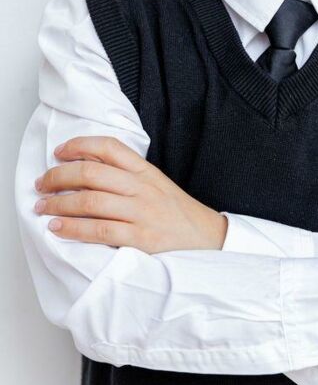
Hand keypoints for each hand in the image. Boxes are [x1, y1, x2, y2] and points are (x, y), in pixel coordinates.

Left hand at [33, 136, 227, 253]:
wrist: (207, 238)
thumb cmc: (176, 213)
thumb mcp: (155, 184)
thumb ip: (126, 175)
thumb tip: (86, 170)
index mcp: (145, 171)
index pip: (109, 147)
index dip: (79, 145)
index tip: (59, 152)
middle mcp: (142, 188)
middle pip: (92, 173)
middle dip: (59, 176)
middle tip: (42, 183)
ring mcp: (142, 213)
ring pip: (90, 201)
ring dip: (59, 203)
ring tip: (42, 206)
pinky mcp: (141, 239)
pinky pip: (100, 231)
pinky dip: (74, 229)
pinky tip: (58, 227)